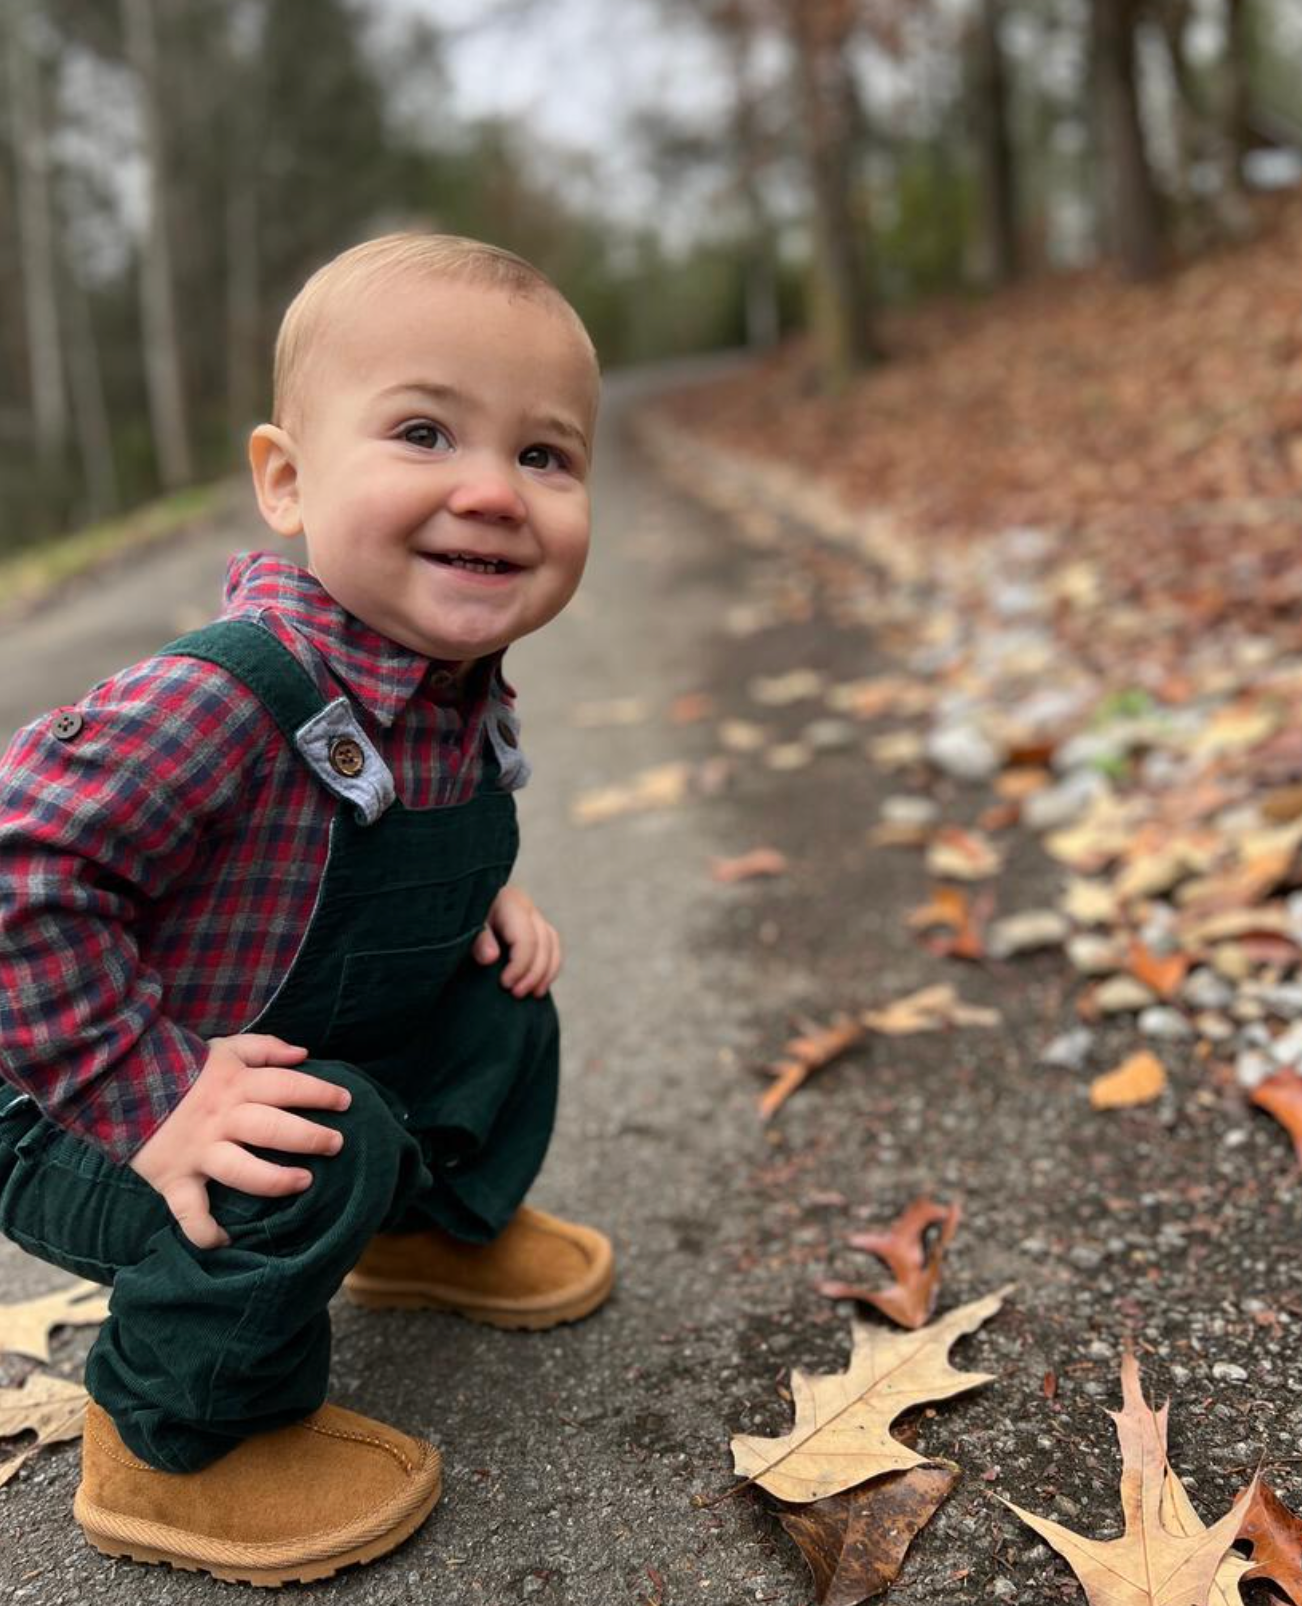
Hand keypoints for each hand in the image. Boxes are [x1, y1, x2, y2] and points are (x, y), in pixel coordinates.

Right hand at [128, 1034, 350, 1249]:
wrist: (117, 1082)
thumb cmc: (180, 1068)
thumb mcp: (223, 1049)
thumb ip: (265, 1048)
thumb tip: (304, 1054)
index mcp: (235, 1085)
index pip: (287, 1086)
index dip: (319, 1092)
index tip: (345, 1101)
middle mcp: (221, 1119)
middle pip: (272, 1128)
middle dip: (309, 1136)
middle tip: (336, 1144)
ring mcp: (198, 1151)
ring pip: (242, 1170)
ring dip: (275, 1180)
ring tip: (304, 1182)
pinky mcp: (174, 1178)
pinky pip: (190, 1211)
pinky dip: (205, 1231)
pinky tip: (225, 1242)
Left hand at [471, 884, 561, 997]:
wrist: (457, 902)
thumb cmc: (460, 917)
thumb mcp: (465, 925)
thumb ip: (478, 939)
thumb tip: (491, 957)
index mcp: (509, 904)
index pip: (526, 939)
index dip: (520, 966)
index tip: (505, 984)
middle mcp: (525, 907)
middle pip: (543, 943)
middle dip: (533, 973)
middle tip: (517, 994)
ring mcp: (532, 915)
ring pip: (551, 944)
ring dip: (546, 972)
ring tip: (535, 994)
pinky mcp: (535, 926)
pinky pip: (552, 946)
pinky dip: (550, 967)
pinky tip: (541, 985)